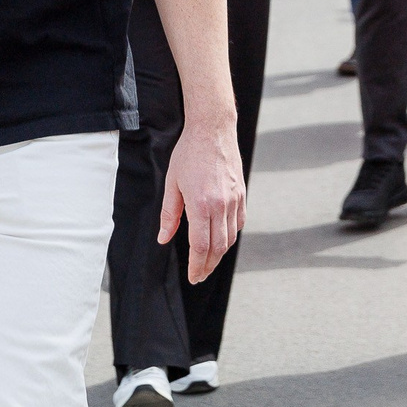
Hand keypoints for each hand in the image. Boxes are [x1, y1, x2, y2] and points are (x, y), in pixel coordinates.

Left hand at [160, 115, 246, 283]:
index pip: (200, 246)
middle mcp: (221, 205)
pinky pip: (239, 223)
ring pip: (230, 238)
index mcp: (201, 204)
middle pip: (218, 247)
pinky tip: (221, 240)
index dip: (197, 265)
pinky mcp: (242, 194)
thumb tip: (164, 238)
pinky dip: (231, 236)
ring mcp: (234, 200)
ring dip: (219, 254)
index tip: (193, 277)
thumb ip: (169, 214)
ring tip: (208, 262)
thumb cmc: (189, 153)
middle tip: (199, 276)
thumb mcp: (172, 183)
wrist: (213, 129)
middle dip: (208, 265)